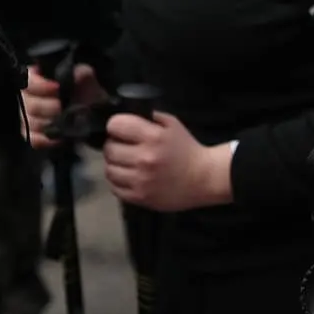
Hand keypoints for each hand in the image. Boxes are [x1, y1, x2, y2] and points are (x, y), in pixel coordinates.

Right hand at [21, 63, 100, 149]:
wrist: (91, 114)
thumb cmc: (85, 94)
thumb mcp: (88, 82)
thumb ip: (84, 75)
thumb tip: (79, 74)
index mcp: (36, 79)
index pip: (28, 81)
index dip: (40, 85)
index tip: (56, 88)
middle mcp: (27, 97)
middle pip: (29, 105)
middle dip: (49, 107)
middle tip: (63, 108)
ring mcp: (27, 117)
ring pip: (30, 122)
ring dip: (49, 123)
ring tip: (64, 121)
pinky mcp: (31, 134)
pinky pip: (32, 139)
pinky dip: (46, 140)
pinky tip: (59, 137)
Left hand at [103, 112, 230, 211]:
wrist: (203, 178)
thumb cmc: (187, 149)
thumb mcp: (173, 125)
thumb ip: (150, 117)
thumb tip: (128, 115)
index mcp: (153, 137)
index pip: (116, 125)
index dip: (116, 126)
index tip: (121, 130)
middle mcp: (144, 158)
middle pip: (109, 148)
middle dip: (114, 145)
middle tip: (124, 147)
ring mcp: (140, 180)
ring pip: (109, 169)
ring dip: (115, 165)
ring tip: (125, 163)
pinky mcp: (139, 197)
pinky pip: (114, 188)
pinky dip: (118, 182)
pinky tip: (128, 177)